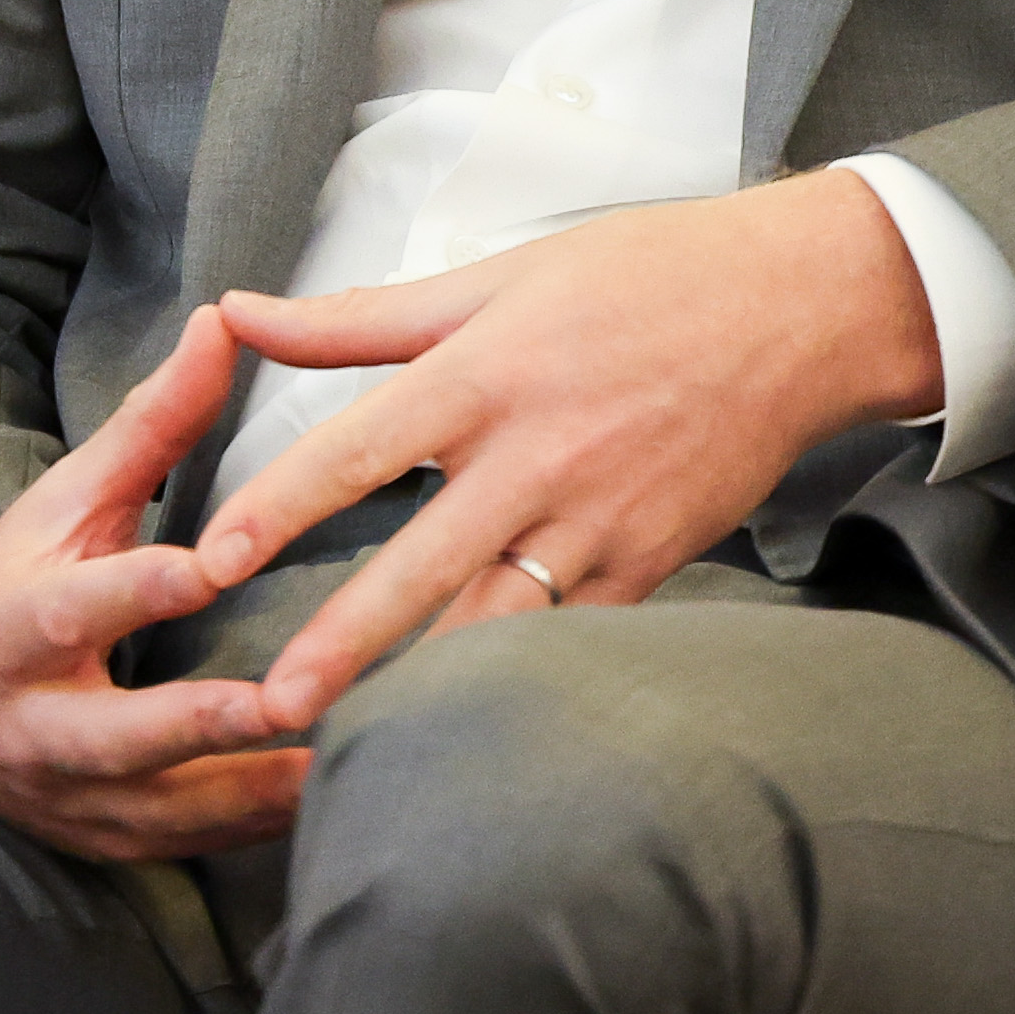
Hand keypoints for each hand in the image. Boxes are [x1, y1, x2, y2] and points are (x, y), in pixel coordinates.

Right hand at [0, 307, 304, 861]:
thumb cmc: (18, 584)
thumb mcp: (68, 500)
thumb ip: (152, 423)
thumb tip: (221, 320)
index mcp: (17, 626)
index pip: (81, 606)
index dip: (144, 587)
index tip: (215, 566)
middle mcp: (35, 724)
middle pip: (118, 736)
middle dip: (201, 726)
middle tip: (288, 703)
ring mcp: (69, 799)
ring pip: (162, 812)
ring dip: (249, 794)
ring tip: (338, 764)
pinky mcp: (105, 844)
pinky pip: (187, 849)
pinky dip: (255, 832)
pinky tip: (332, 805)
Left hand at [195, 170, 940, 732]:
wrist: (799, 307)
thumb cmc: (646, 275)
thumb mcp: (499, 276)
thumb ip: (363, 317)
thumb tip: (242, 311)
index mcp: (488, 372)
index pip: (361, 448)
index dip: (282, 506)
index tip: (215, 559)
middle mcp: (537, 455)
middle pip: (419, 563)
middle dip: (340, 640)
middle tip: (267, 704)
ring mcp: (599, 519)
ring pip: (495, 622)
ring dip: (420, 682)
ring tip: (350, 739)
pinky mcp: (650, 562)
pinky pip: (569, 636)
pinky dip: (514, 678)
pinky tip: (462, 722)